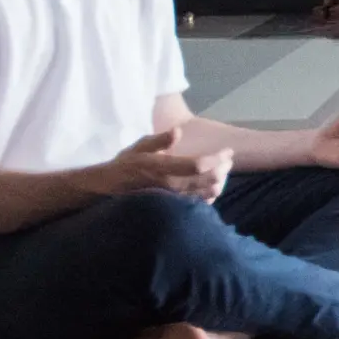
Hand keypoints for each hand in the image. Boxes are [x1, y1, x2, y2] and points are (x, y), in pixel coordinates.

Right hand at [108, 128, 231, 202]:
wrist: (109, 189)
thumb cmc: (125, 165)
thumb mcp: (138, 147)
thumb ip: (159, 140)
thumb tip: (178, 131)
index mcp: (162, 168)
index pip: (197, 165)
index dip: (216, 159)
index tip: (228, 151)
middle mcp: (169, 185)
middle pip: (206, 180)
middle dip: (222, 169)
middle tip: (229, 160)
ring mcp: (171, 199)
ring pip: (205, 193)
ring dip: (219, 181)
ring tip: (225, 172)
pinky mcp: (172, 208)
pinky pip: (197, 203)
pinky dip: (210, 194)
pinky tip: (214, 187)